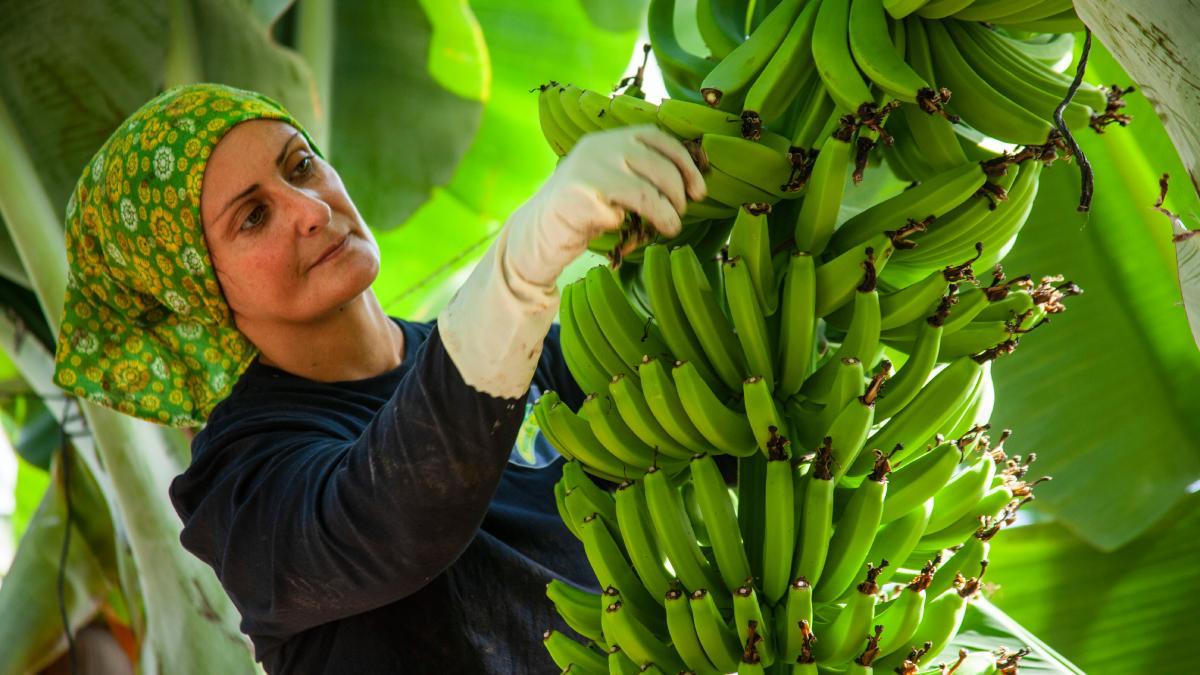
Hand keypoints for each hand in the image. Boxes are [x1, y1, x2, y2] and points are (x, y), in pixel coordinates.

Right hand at [437, 125, 704, 397]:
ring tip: (670, 228)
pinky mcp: (580, 196)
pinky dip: (632, 225)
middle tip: (681, 213)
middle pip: (657, 163)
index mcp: (607, 138)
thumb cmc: (582, 213)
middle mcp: (598, 147)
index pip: (657, 137)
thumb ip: (638, 171)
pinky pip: (621, 212)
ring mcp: (587, 169)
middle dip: (677, 191)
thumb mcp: (611, 180)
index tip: (699, 190)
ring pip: (645, 189)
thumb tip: (689, 182)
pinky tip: (630, 233)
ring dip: (665, 212)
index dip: (684, 162)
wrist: (536, 235)